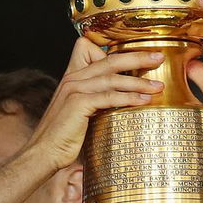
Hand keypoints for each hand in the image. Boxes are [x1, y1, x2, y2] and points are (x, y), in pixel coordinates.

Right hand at [27, 41, 162, 168]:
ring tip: (158, 86)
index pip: (92, 50)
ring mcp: (74, 89)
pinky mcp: (78, 104)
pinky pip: (109, 97)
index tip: (139, 56)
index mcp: (73, 77)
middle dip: (137, 57)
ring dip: (139, 82)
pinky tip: (144, 101)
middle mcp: (73, 78)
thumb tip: (120, 100)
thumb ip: (96, 101)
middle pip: (110, 60)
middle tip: (159, 57)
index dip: (115, 51)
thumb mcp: (80, 112)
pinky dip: (128, 98)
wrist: (44, 152)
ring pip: (113, 78)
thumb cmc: (63, 137)